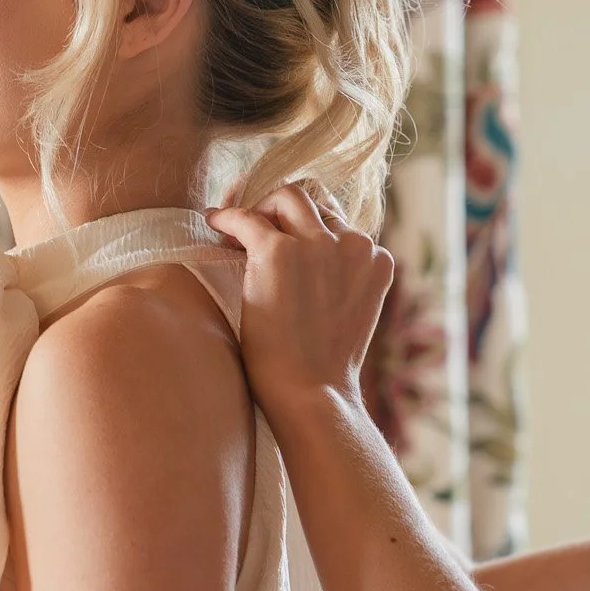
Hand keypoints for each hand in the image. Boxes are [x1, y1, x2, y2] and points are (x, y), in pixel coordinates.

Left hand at [206, 187, 394, 410]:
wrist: (310, 393)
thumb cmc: (322, 367)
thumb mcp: (348, 312)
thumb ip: (340, 279)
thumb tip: (305, 262)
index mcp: (375, 259)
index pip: (338, 221)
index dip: (306, 225)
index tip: (283, 235)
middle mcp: (353, 244)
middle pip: (314, 199)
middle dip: (283, 207)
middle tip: (257, 224)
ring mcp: (317, 245)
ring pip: (286, 197)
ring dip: (261, 208)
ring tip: (237, 229)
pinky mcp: (279, 252)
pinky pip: (246, 218)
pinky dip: (227, 217)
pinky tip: (214, 224)